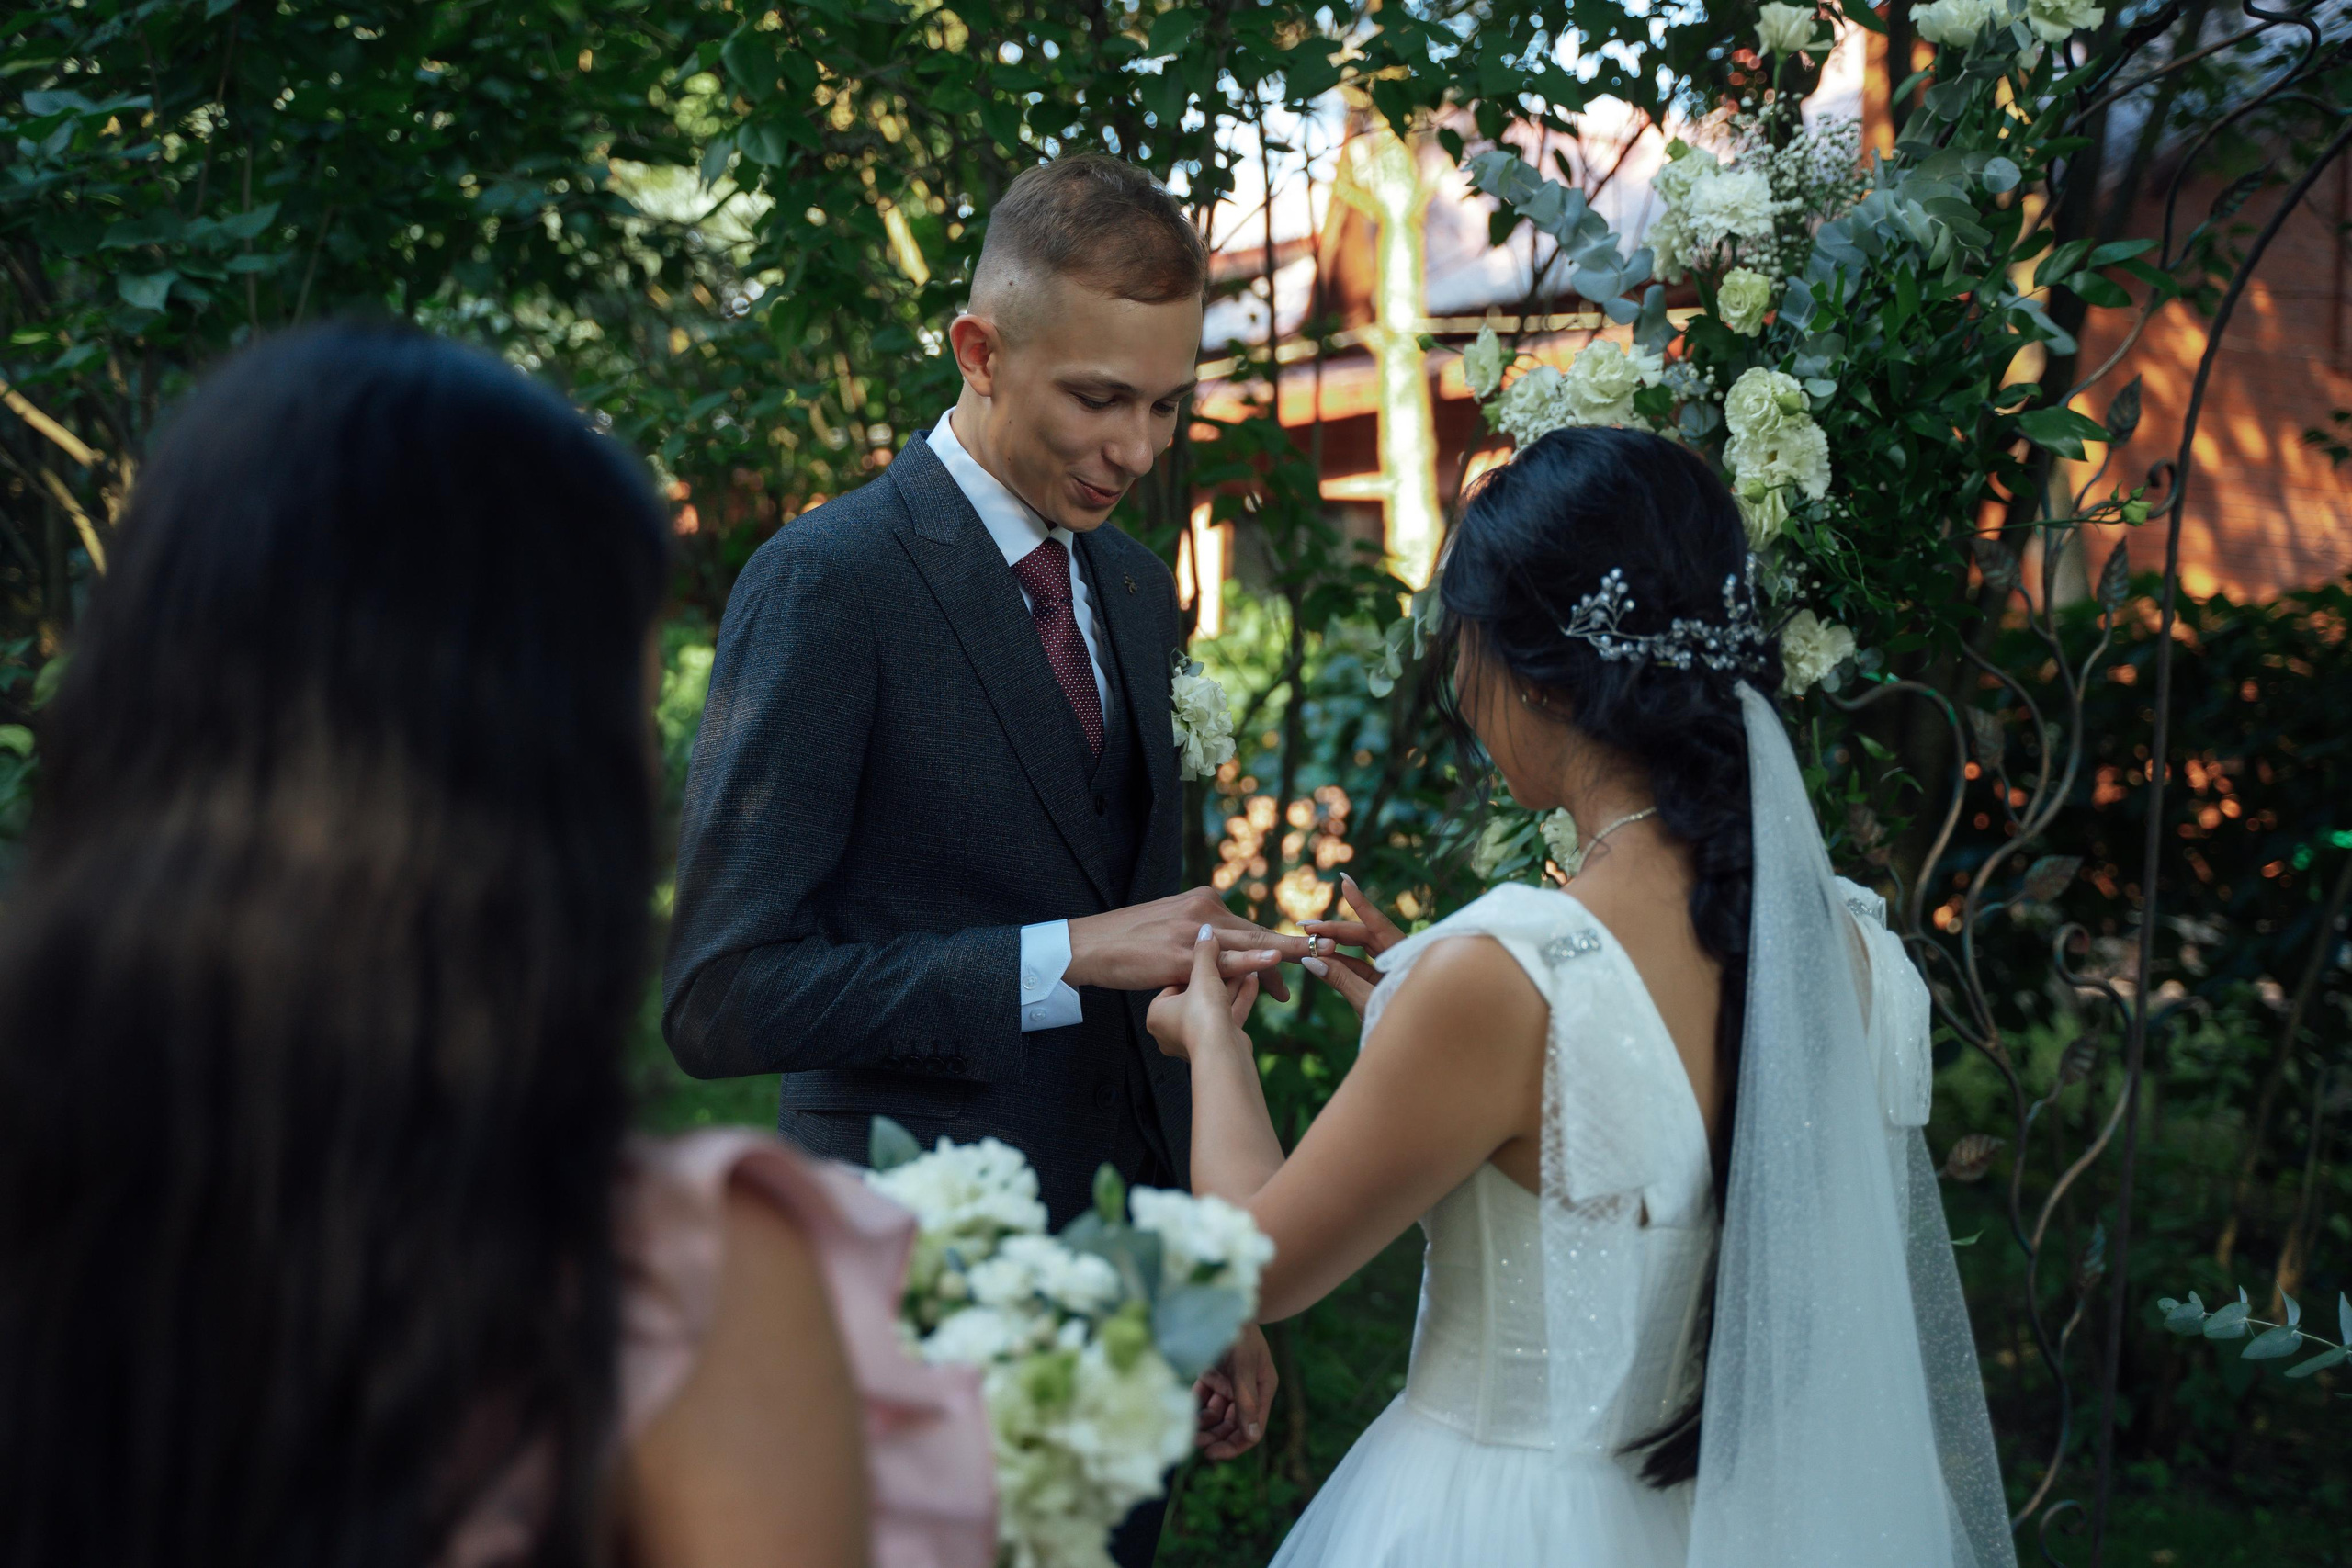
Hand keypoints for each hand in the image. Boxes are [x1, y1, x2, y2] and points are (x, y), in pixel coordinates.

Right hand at [1068, 886, 1307, 1001]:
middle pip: (1256, 934)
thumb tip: (1223, 955)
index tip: (1304, 954)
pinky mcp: (1180, 955)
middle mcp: (1203, 910)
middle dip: (1291, 951)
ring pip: (1248, 943)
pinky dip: (1251, 960)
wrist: (1090, 946)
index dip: (1277, 945)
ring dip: (1285, 953)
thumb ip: (1201, 936)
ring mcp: (1193, 932)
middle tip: (1327, 955)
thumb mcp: (1170, 928)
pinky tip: (1274, 962)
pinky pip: (1222, 960)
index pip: (1249, 927)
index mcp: (1203, 901)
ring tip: (1317, 958)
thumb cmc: (1128, 943)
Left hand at [1145, 924, 1259, 1062]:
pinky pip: (1228, 1016)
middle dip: (1218, 976)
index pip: (1175, 982)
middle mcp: (1173, 1030)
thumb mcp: (1201, 975)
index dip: (1194, 966)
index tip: (1209, 952)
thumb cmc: (1201, 1016)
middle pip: (1198, 994)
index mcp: (1157, 1015)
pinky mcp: (1219, 1044)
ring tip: (1248, 966)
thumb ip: (1204, 952)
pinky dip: (1240, 998)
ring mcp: (1197, 1039)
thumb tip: (1206, 931)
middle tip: (1232, 956)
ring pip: (1216, 1006)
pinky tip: (1253, 981)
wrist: (1221, 1055)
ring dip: (1232, 985)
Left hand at [1194, 1322, 1277, 1459]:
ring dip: (1204, 1426)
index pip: (1252, 1429)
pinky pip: (1204, 1400)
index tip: (1212, 1453)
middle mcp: (1247, 1390)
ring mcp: (1230, 1383)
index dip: (1234, 1445)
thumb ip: (1246, 1399)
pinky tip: (1186, 1413)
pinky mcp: (1213, 1375)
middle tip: (1195, 1445)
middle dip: (1216, 1437)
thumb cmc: (1240, 1331)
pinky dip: (1196, 1408)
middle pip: (1233, 1425)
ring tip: (1189, 1433)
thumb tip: (1252, 1437)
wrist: (1224, 1301)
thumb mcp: (1244, 1365)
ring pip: (1217, 1416)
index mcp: (1263, 1389)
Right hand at [1298, 872, 1403, 1018]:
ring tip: (1308, 941)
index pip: (1378, 925)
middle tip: (1305, 926)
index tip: (1344, 880)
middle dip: (1335, 930)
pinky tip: (1322, 960)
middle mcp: (1402, 960)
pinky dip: (1343, 965)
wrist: (1421, 1056)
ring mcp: (1394, 973)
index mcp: (1405, 958)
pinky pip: (1363, 968)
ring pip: (1363, 952)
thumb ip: (1340, 980)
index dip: (1360, 903)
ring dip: (1336, 947)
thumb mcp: (1366, 1001)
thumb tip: (1311, 960)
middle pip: (1367, 937)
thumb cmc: (1400, 1027)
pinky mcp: (1387, 985)